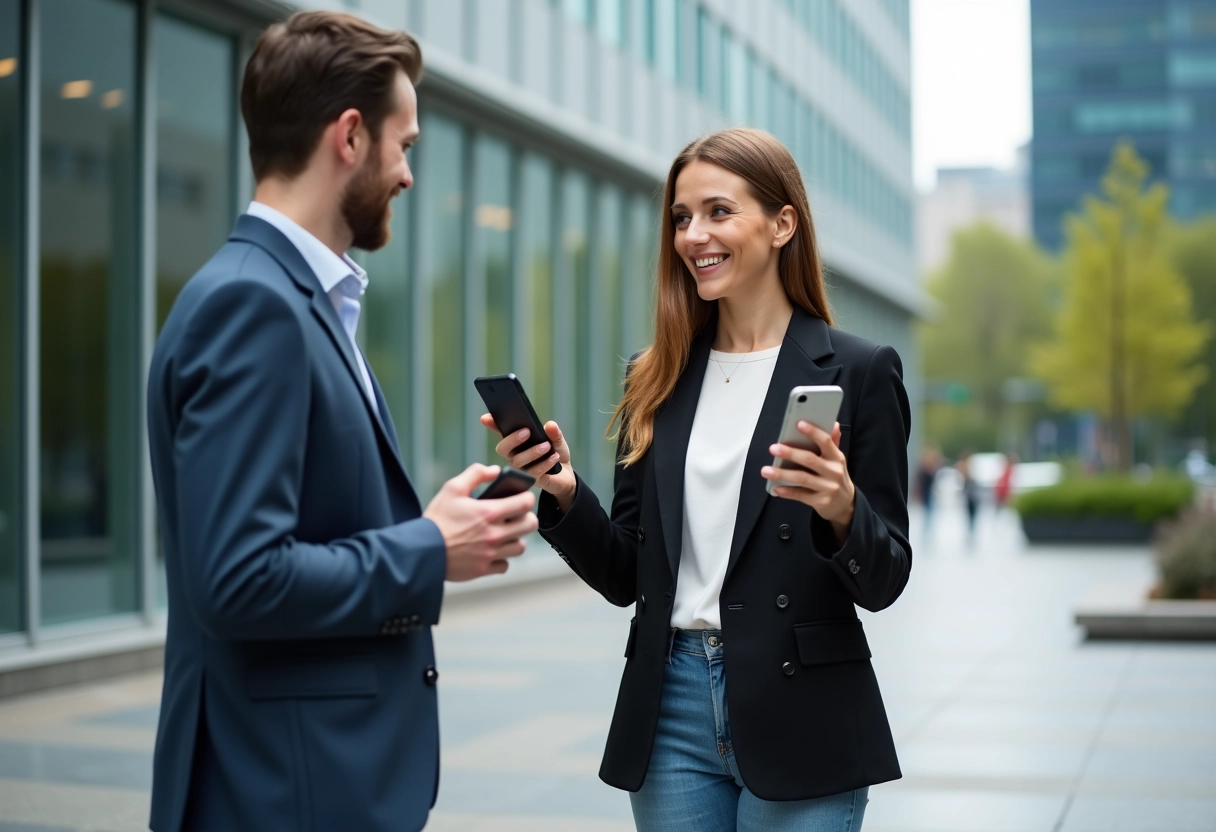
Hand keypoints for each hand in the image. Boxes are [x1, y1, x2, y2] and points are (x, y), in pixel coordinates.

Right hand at [424, 464, 538, 580]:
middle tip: (517, 516)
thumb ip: (475, 474)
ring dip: (515, 539)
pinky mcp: (482, 569)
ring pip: (520, 547)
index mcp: (489, 512)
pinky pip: (504, 566)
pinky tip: (492, 552)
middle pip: (530, 525)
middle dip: (526, 518)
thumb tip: (496, 470)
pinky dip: (501, 559)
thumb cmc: (437, 519)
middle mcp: (494, 534)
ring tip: (505, 535)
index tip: (521, 498)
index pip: (526, 503)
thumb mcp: (452, 488)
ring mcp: (490, 554)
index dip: (527, 498)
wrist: (420, 551)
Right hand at [479, 415, 577, 511]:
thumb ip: (554, 433)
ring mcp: (520, 469)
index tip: (486, 418)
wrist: (565, 475)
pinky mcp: (530, 480)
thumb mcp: (557, 441)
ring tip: (547, 446)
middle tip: (527, 431)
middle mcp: (514, 455)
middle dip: (512, 439)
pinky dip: (544, 464)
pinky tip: (554, 457)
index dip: (492, 425)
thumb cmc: (555, 454)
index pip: (502, 432)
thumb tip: (550, 425)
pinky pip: (533, 472)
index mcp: (517, 441)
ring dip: (533, 452)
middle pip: (503, 448)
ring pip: (518, 461)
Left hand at [761, 421, 854, 542]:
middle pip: (810, 460)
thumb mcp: (837, 460)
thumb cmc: (836, 476)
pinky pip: (800, 495)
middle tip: (773, 448)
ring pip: (802, 478)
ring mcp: (828, 488)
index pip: (826, 442)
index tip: (799, 424)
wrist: (845, 504)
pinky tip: (775, 487)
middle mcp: (833, 472)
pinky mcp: (821, 501)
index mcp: (837, 458)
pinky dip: (787, 492)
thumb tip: (834, 423)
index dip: (813, 432)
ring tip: (765, 470)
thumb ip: (833, 442)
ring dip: (782, 474)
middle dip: (790, 453)